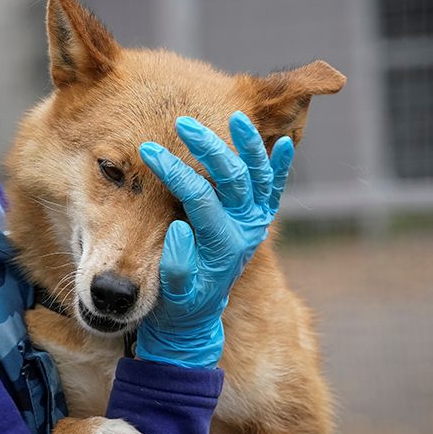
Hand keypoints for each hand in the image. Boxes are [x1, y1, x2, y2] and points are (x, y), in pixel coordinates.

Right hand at [136, 112, 293, 367]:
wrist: (198, 317)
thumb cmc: (179, 304)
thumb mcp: (172, 294)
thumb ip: (175, 267)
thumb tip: (177, 231)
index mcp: (221, 245)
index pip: (198, 196)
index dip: (173, 172)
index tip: (147, 151)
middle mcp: (245, 229)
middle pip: (232, 178)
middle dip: (208, 147)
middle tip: (183, 123)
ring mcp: (255, 223)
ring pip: (259, 176)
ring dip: (249, 145)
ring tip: (235, 116)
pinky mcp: (258, 220)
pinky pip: (275, 189)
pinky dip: (280, 166)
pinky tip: (284, 141)